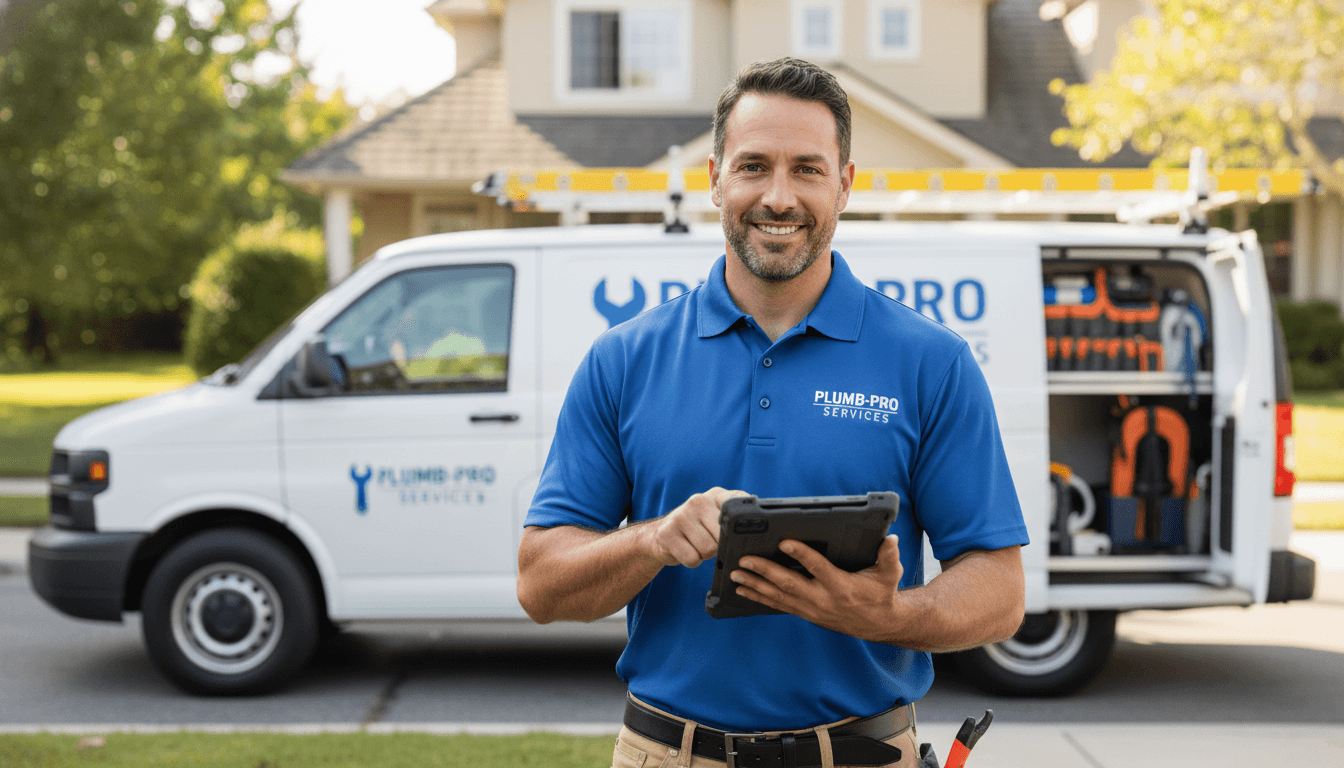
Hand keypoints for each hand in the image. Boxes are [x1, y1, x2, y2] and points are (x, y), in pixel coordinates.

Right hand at [647, 487, 748, 567]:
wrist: (662, 535)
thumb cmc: (699, 531)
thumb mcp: (717, 519)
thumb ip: (736, 521)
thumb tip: (757, 539)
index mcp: (717, 495)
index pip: (739, 503)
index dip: (743, 522)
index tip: (741, 530)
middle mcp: (699, 500)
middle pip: (724, 535)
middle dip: (720, 546)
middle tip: (710, 542)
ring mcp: (681, 515)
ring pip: (708, 549)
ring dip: (705, 555)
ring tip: (697, 546)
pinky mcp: (667, 533)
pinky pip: (692, 559)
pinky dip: (692, 561)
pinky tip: (687, 551)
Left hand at [731, 535, 906, 640]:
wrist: (879, 625)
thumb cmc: (882, 594)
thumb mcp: (890, 575)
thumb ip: (889, 556)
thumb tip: (890, 539)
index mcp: (841, 586)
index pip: (818, 568)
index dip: (801, 555)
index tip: (784, 542)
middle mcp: (822, 599)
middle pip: (789, 584)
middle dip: (765, 571)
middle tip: (744, 560)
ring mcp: (811, 608)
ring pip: (778, 597)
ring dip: (755, 585)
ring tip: (735, 575)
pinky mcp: (805, 613)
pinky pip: (778, 606)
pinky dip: (759, 598)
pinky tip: (743, 591)